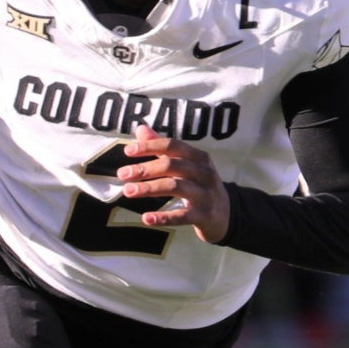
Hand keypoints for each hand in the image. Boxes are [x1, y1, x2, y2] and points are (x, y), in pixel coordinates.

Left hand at [117, 123, 230, 242]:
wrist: (226, 215)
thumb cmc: (200, 185)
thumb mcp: (187, 165)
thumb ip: (163, 148)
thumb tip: (140, 129)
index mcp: (199, 157)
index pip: (172, 146)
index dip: (150, 146)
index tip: (128, 151)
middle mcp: (204, 173)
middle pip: (172, 165)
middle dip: (145, 168)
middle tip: (122, 174)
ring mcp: (206, 195)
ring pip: (175, 187)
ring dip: (149, 188)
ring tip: (128, 191)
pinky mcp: (205, 216)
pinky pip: (182, 216)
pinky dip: (163, 217)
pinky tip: (146, 218)